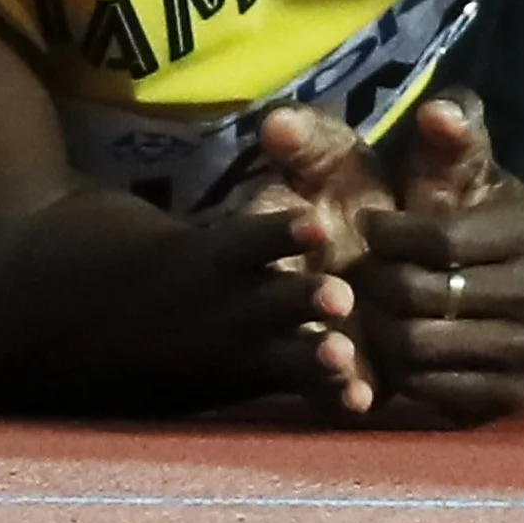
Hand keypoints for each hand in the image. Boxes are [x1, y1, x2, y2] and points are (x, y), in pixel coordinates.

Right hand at [239, 103, 397, 414]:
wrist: (163, 310)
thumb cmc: (261, 219)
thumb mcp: (279, 182)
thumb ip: (299, 145)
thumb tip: (278, 119)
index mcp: (237, 246)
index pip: (250, 238)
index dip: (279, 233)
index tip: (313, 225)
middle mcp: (247, 297)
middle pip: (271, 300)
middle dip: (300, 299)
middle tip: (338, 297)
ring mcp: (262, 344)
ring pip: (287, 353)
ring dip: (315, 355)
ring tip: (344, 354)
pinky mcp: (280, 379)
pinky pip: (306, 394)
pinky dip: (331, 397)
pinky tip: (360, 403)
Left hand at [355, 94, 523, 425]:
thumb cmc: (487, 222)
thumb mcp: (473, 172)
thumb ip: (453, 137)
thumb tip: (439, 112)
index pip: (442, 238)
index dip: (391, 234)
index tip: (370, 225)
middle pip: (425, 296)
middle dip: (377, 282)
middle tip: (358, 272)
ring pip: (419, 348)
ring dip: (376, 327)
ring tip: (365, 306)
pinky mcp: (503, 401)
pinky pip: (425, 390)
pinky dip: (393, 370)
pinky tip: (385, 344)